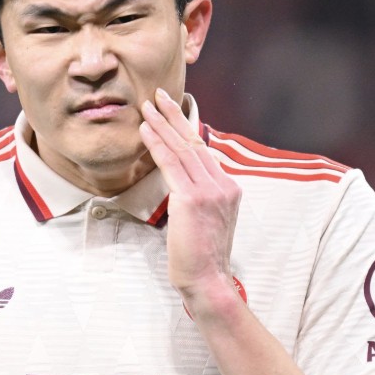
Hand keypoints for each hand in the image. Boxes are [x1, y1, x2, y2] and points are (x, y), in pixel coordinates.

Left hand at [139, 89, 241, 316]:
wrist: (208, 279)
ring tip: (146, 107)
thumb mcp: (209, 220)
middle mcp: (223, 184)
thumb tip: (184, 183)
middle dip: (174, 116)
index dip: (186, 129)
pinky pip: (171, 164)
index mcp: (229, 188)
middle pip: (194, 142)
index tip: (173, 112)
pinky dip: (156, 144)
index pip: (203, 151)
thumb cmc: (202, 255)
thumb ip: (201, 197)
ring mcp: (210, 191)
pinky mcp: (192, 198)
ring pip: (182, 149)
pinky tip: (145, 130)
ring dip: (161, 125)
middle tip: (159, 95)